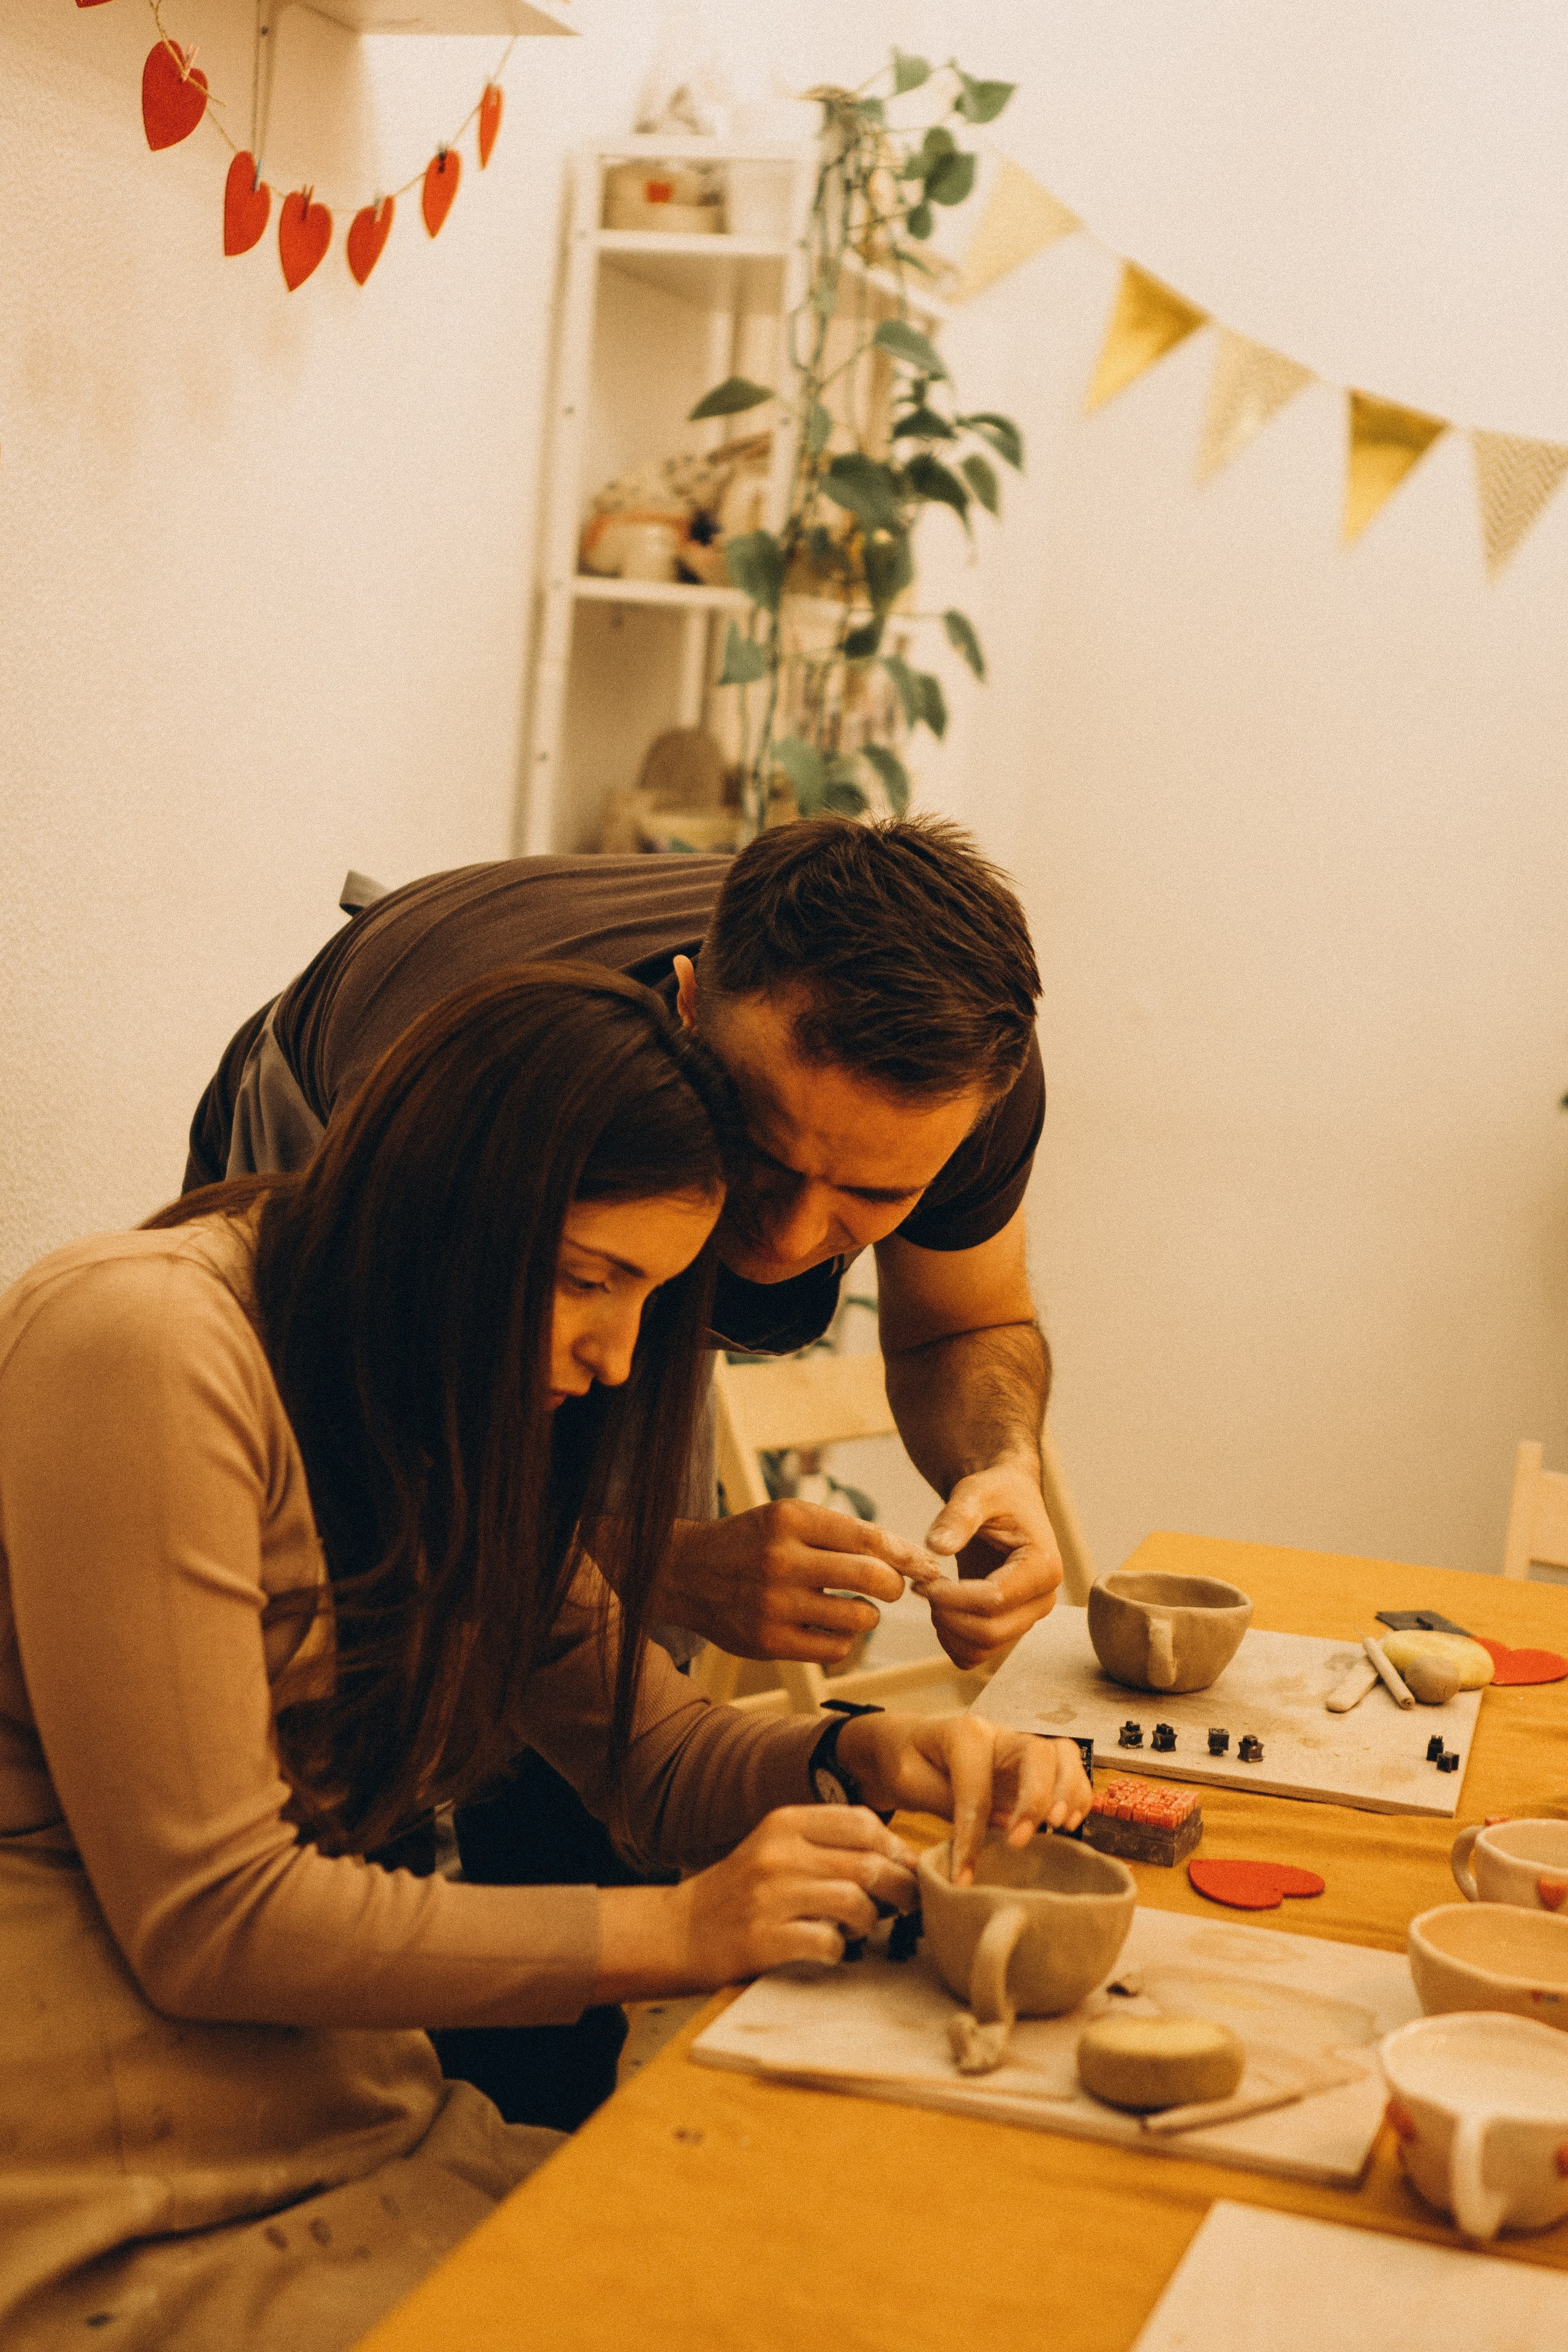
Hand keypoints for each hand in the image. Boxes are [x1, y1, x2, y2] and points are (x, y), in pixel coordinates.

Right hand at [658, 1506, 914, 1661]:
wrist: (686, 1572)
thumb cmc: (752, 1542)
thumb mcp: (789, 1518)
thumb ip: (842, 1533)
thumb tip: (908, 1557)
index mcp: (791, 1519)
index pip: (869, 1536)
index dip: (907, 1555)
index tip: (925, 1566)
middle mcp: (782, 1558)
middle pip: (872, 1577)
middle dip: (895, 1586)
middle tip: (893, 1589)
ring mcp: (773, 1603)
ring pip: (859, 1618)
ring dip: (869, 1615)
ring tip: (857, 1608)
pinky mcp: (768, 1641)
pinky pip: (835, 1649)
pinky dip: (844, 1640)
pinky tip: (831, 1628)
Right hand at [673, 1806, 918, 1982]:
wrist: (681, 1931)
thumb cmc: (740, 1891)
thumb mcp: (775, 1848)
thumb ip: (825, 1844)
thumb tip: (895, 1855)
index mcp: (784, 1822)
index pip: (860, 1821)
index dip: (895, 1845)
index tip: (906, 1866)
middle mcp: (778, 1854)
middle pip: (867, 1863)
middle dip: (900, 1887)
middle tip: (909, 1904)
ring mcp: (770, 1896)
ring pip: (855, 1902)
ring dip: (871, 1920)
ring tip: (864, 1927)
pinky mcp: (765, 1939)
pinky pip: (828, 1943)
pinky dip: (839, 1949)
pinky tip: (832, 1949)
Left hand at [838, 1711, 1091, 1883]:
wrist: (907, 1743)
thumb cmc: (906, 1761)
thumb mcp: (908, 1780)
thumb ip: (945, 1801)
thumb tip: (985, 1835)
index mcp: (964, 1734)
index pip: (977, 1787)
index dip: (972, 1836)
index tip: (964, 1876)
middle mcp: (1000, 1734)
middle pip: (1038, 1754)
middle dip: (1036, 1799)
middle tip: (1022, 1841)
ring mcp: (1020, 1746)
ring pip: (1063, 1754)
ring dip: (1069, 1792)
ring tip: (1059, 1828)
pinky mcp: (1032, 1765)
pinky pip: (1069, 1769)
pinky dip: (1077, 1795)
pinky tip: (1067, 1824)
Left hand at [922, 1464, 1063, 1670]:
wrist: (1005, 1500)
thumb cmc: (995, 1493)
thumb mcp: (976, 1492)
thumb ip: (958, 1515)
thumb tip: (937, 1546)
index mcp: (1043, 1566)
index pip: (995, 1600)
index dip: (953, 1597)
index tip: (924, 1580)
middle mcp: (1042, 1599)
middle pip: (990, 1632)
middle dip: (947, 1615)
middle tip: (922, 1587)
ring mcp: (1026, 1618)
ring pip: (983, 1649)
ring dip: (947, 1630)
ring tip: (931, 1595)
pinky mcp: (1009, 1627)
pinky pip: (977, 1655)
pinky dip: (952, 1641)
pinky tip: (940, 1610)